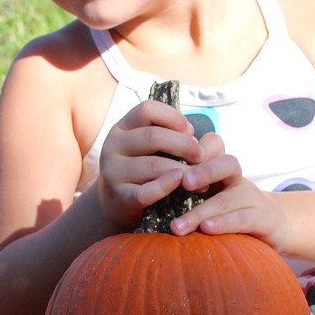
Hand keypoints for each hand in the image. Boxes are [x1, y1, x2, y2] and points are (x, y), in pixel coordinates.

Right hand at [97, 99, 203, 228]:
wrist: (115, 203)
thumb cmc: (141, 169)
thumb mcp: (147, 147)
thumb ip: (167, 134)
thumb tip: (190, 133)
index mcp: (122, 128)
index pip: (146, 110)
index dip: (172, 117)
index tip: (191, 131)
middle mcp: (113, 146)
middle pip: (152, 136)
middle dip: (184, 144)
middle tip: (201, 155)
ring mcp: (113, 172)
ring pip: (153, 165)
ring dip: (183, 169)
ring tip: (199, 175)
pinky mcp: (120, 197)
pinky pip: (146, 192)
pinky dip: (166, 186)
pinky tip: (180, 182)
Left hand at [170, 132, 291, 249]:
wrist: (273, 225)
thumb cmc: (228, 206)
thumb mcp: (206, 190)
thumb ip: (183, 183)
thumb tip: (144, 183)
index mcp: (221, 167)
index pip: (213, 145)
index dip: (196, 148)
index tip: (172, 158)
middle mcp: (237, 179)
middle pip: (228, 164)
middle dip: (204, 171)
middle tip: (182, 182)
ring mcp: (252, 198)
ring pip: (229, 198)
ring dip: (201, 212)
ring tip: (177, 226)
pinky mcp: (263, 219)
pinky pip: (243, 219)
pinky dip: (224, 223)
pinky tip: (206, 230)